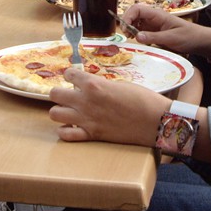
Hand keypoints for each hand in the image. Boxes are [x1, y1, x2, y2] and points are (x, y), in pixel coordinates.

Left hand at [49, 69, 170, 145]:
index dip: (71, 75)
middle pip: (55, 94)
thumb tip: (93, 88)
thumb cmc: (142, 99)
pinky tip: (73, 127)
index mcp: (94, 84)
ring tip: (70, 111)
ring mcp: (86, 119)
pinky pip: (66, 135)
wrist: (155, 121)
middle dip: (60, 92)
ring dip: (60, 111)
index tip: (75, 78)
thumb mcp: (120, 84)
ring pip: (54, 114)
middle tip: (70, 94)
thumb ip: (102, 86)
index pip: (69, 74)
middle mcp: (85, 101)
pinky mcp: (91, 135)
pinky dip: (66, 131)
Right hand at [123, 5, 210, 58]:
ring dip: (130, 29)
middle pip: (134, 14)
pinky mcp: (155, 33)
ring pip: (136, 23)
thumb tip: (136, 36)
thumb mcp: (172, 38)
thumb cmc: (189, 36)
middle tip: (126, 35)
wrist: (200, 41)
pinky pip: (141, 31)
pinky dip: (137, 35)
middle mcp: (153, 18)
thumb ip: (154, 37)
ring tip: (131, 39)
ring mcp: (154, 25)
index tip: (125, 29)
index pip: (137, 9)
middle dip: (126, 22)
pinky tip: (138, 42)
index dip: (128, 16)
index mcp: (157, 15)